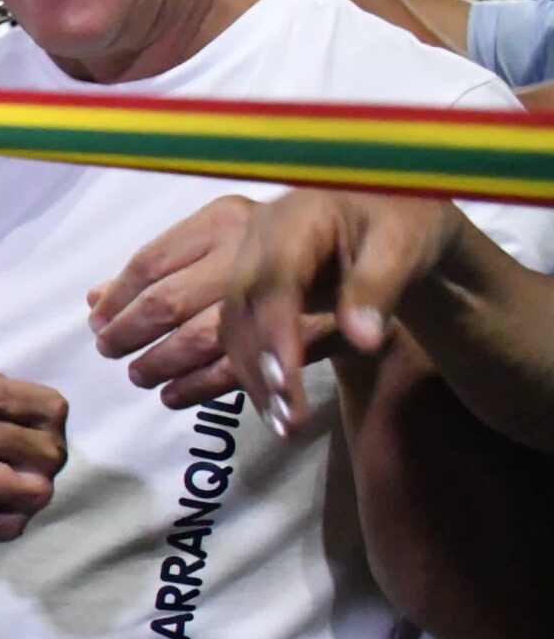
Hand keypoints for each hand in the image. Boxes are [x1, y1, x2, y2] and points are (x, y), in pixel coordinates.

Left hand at [88, 195, 335, 408]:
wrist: (391, 246)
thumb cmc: (296, 242)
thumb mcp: (232, 241)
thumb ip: (168, 267)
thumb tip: (95, 299)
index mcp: (224, 219)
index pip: (151, 261)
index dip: (118, 298)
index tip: (96, 324)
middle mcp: (251, 244)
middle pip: (171, 300)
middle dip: (133, 334)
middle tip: (111, 355)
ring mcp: (284, 287)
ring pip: (206, 337)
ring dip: (166, 364)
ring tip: (143, 379)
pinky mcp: (319, 328)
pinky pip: (250, 364)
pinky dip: (206, 385)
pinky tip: (178, 396)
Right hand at [221, 190, 457, 436]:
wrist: (394, 214)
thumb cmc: (405, 227)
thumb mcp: (405, 247)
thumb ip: (378, 288)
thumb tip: (362, 339)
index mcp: (298, 218)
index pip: (276, 280)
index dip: (276, 333)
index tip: (286, 385)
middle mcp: (258, 238)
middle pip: (242, 307)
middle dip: (258, 366)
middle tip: (287, 421)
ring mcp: (247, 263)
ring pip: (232, 325)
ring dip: (251, 376)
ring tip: (282, 425)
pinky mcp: (248, 289)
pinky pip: (235, 333)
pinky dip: (247, 370)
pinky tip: (269, 405)